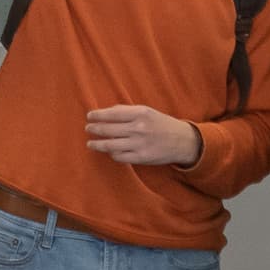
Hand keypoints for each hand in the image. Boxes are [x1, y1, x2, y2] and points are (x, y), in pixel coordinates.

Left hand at [86, 104, 203, 167]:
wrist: (182, 141)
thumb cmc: (161, 124)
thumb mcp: (146, 111)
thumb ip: (126, 111)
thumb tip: (104, 113)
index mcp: (140, 113)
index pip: (112, 114)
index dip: (97, 115)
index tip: (89, 116)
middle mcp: (139, 128)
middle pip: (108, 129)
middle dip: (94, 129)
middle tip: (88, 129)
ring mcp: (139, 144)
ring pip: (110, 145)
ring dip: (97, 144)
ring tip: (90, 143)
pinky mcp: (141, 158)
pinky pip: (119, 157)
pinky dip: (112, 154)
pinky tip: (109, 151)